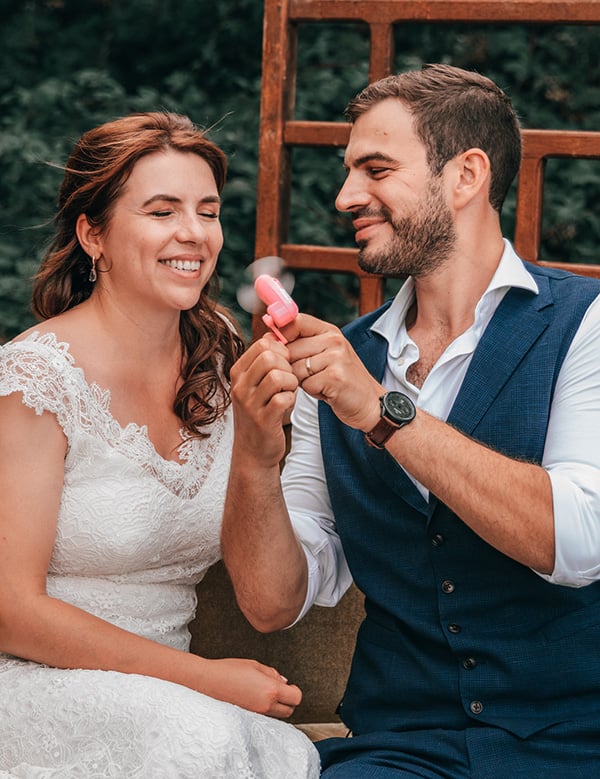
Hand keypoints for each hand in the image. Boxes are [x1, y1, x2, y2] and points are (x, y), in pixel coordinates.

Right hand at [197, 657, 301, 717]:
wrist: (208, 681)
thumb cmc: (229, 669)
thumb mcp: (255, 665)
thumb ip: (272, 673)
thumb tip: (283, 681)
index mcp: (270, 690)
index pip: (296, 697)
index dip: (295, 690)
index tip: (290, 685)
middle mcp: (266, 705)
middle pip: (289, 710)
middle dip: (289, 700)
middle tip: (281, 689)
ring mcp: (256, 714)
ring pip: (277, 715)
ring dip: (278, 706)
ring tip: (267, 692)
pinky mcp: (248, 717)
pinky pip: (265, 716)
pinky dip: (266, 709)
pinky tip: (257, 697)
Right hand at [229, 337, 298, 466]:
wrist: (253, 451)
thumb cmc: (260, 413)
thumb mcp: (255, 384)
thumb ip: (263, 361)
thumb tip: (274, 333)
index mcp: (238, 372)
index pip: (262, 343)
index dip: (282, 349)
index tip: (285, 363)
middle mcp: (240, 386)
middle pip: (270, 356)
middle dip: (287, 364)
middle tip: (289, 378)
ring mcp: (250, 403)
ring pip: (277, 375)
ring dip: (291, 382)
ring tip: (289, 391)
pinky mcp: (263, 419)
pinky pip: (283, 398)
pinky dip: (292, 399)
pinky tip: (288, 404)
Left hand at [282, 313, 383, 432]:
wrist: (369, 402)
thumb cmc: (341, 380)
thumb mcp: (325, 355)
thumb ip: (301, 344)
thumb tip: (267, 339)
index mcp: (329, 331)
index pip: (294, 322)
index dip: (280, 335)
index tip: (278, 350)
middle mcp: (334, 340)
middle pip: (290, 349)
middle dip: (292, 367)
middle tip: (309, 375)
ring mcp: (336, 358)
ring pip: (296, 368)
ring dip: (302, 381)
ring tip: (319, 382)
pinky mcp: (335, 377)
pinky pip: (306, 384)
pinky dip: (312, 391)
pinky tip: (326, 391)